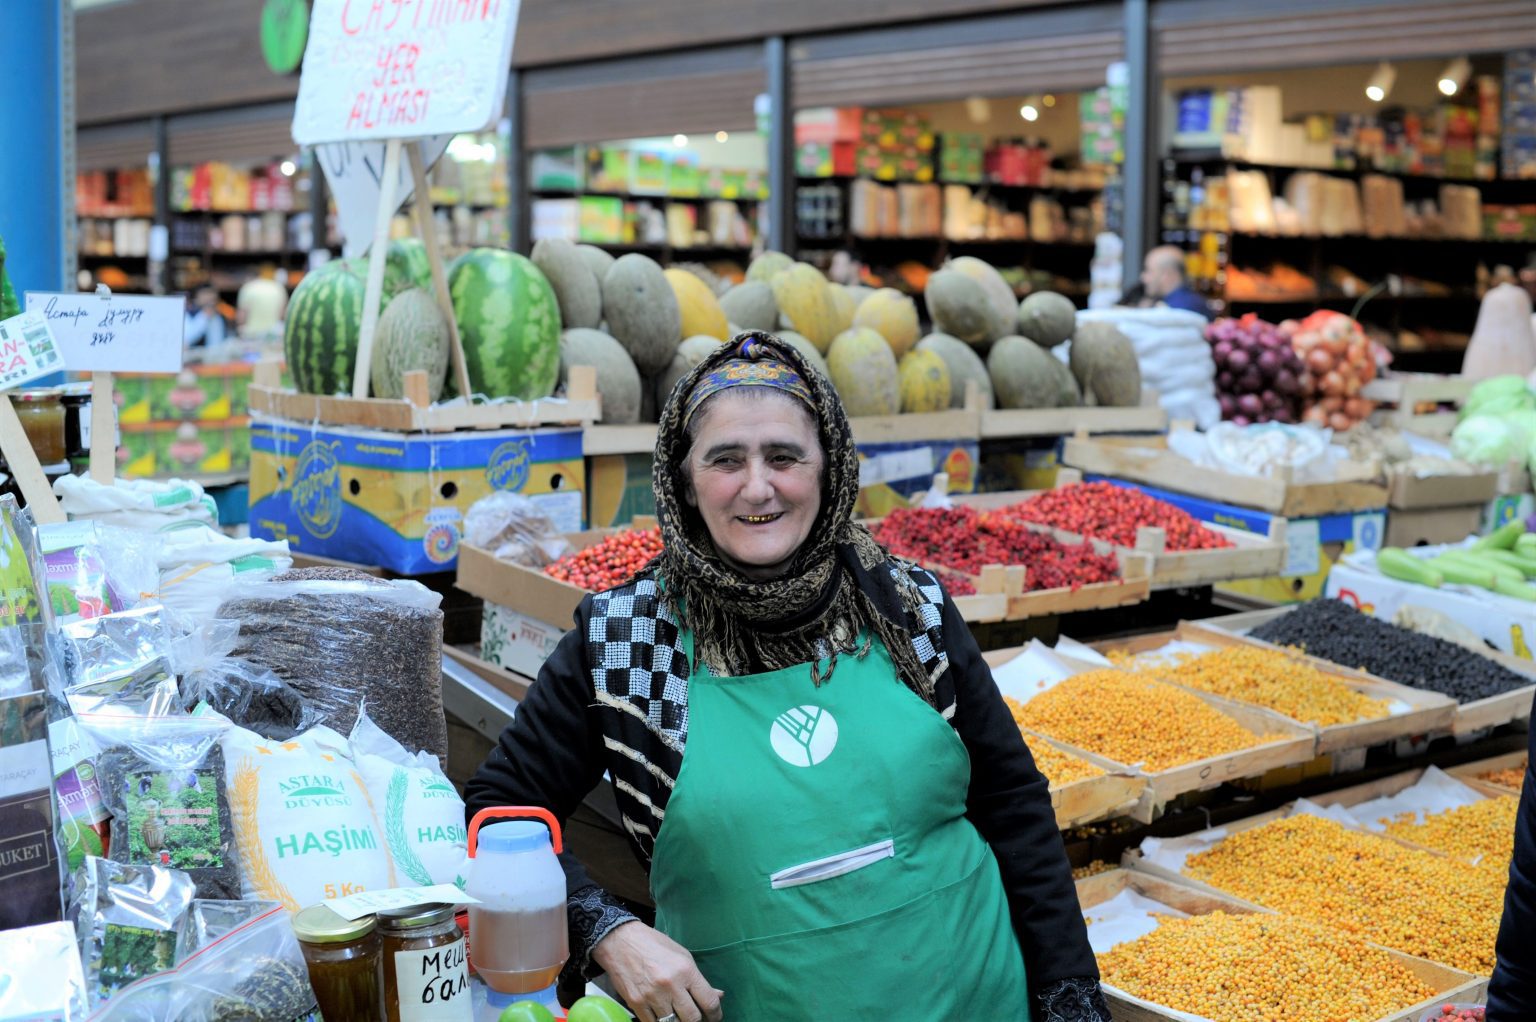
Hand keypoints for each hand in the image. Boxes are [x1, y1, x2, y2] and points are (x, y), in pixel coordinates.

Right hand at [591, 920, 723, 1021]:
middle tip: (698, 1018)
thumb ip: (699, 979)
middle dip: (698, 1021)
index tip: (715, 1017)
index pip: (709, 1001)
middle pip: (692, 1018)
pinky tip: (664, 1016)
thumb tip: (718, 995)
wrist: (621, 941)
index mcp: (686, 970)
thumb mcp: (682, 956)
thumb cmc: (654, 945)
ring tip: (680, 1016)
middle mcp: (670, 985)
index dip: (715, 1014)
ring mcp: (652, 996)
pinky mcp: (636, 1004)